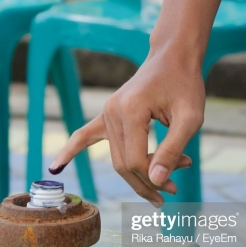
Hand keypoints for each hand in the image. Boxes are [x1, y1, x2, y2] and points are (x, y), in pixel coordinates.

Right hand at [49, 51, 203, 205]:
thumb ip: (173, 149)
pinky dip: (71, 151)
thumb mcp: (190, 118)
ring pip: (117, 158)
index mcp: (131, 110)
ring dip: (139, 173)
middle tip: (174, 190)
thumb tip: (156, 181)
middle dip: (147, 182)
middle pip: (123, 163)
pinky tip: (54, 167)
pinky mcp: (107, 114)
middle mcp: (112, 112)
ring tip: (169, 179)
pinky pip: (84, 136)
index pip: (135, 160)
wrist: (173, 56)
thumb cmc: (185, 84)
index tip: (175, 186)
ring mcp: (106, 112)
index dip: (154, 179)